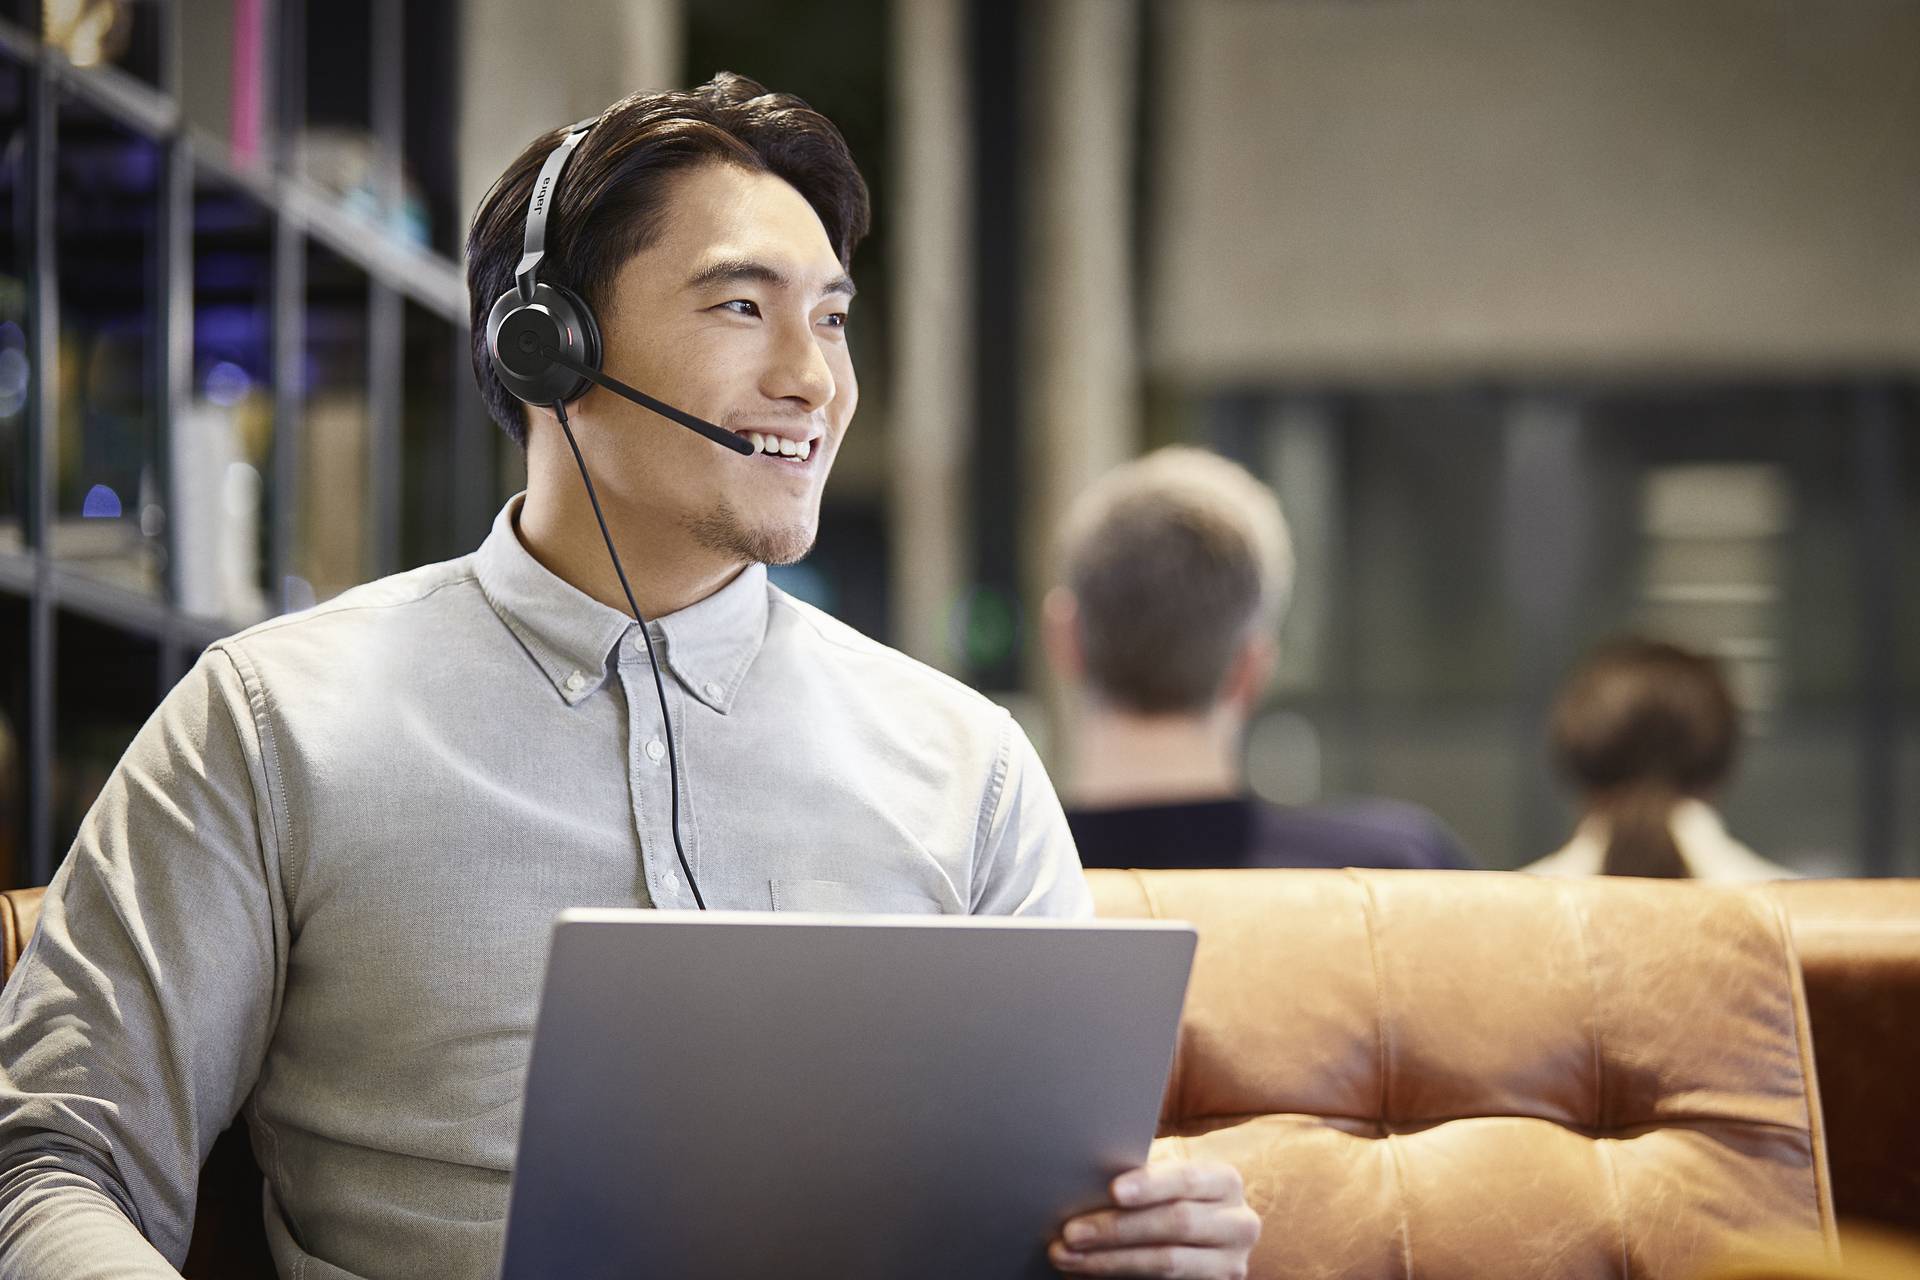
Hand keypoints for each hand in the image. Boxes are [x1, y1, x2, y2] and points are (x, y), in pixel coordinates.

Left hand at [1049, 1156, 1259, 1276]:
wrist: (1204, 1234)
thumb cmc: (1168, 1196)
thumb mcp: (1165, 1179)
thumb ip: (1140, 1175)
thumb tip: (1087, 1178)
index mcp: (1224, 1182)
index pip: (1187, 1179)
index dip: (1150, 1185)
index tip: (1112, 1191)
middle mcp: (1239, 1223)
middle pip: (1175, 1224)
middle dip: (1117, 1229)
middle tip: (1069, 1233)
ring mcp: (1230, 1264)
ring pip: (1168, 1263)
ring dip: (1110, 1262)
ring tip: (1067, 1258)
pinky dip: (1120, 1279)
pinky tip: (1088, 1275)